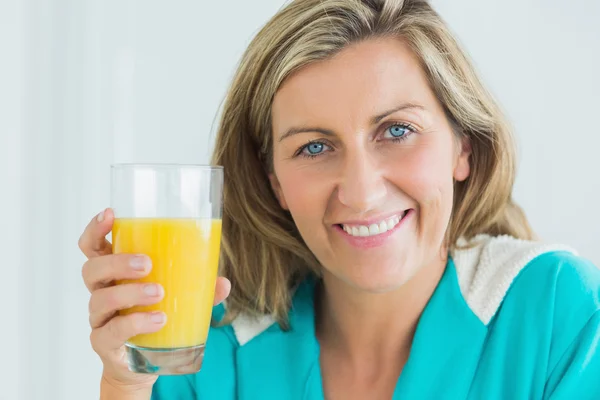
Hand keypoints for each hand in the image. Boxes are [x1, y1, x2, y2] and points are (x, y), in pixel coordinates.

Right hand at [79, 208, 230, 391]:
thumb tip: (224, 283)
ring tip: (158, 293)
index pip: (93, 246)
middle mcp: (101, 292)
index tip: (110, 214)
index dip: (96, 229)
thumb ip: (199, 289)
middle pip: (92, 269)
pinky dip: (136, 323)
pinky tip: (158, 320)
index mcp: (114, 273)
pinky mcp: (103, 343)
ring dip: (130, 292)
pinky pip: (112, 331)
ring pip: (100, 299)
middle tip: (147, 263)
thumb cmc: (155, 319)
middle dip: (117, 262)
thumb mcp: (177, 299)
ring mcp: (100, 318)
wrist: (141, 364)